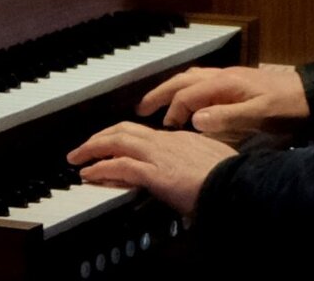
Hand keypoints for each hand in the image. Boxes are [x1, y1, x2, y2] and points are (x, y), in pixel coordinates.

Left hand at [66, 122, 236, 214]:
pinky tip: (89, 174)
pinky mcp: (154, 172)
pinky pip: (120, 166)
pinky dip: (100, 168)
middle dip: (101, 136)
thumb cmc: (229, 178)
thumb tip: (189, 174)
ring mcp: (159, 155)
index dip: (125, 138)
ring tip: (77, 158)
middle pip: (126, 129)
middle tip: (84, 147)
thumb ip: (196, 164)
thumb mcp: (211, 164)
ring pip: (117, 141)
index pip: (145, 134)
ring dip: (93, 148)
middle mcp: (167, 141)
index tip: (113, 146)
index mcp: (181, 139)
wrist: (236, 184)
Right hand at [137, 63, 309, 135]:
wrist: (312, 95)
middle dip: (162, 92)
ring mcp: (230, 78)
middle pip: (184, 79)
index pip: (188, 94)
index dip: (173, 111)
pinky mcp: (237, 83)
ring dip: (174, 90)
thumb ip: (227, 117)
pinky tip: (191, 105)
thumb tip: (194, 120)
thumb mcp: (259, 116)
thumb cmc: (287, 107)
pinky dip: (190, 92)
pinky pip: (204, 83)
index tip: (165, 129)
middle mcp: (224, 76)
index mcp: (225, 82)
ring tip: (161, 106)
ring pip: (193, 79)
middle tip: (142, 108)